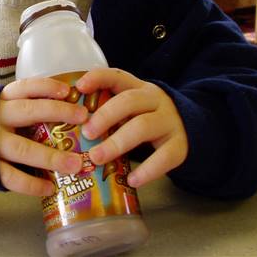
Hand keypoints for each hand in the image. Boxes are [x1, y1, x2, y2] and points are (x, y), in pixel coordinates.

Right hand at [0, 78, 87, 195]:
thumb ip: (23, 111)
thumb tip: (66, 113)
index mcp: (1, 100)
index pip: (25, 87)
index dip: (47, 87)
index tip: (69, 90)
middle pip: (29, 112)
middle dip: (58, 113)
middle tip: (83, 118)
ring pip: (23, 149)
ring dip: (51, 157)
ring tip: (75, 164)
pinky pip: (12, 177)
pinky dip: (32, 184)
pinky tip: (50, 187)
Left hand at [76, 68, 187, 188]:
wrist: (191, 127)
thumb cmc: (145, 118)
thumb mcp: (129, 108)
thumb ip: (107, 111)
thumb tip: (65, 127)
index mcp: (137, 87)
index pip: (116, 76)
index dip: (98, 78)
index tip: (79, 87)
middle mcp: (154, 100)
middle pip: (129, 101)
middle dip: (104, 116)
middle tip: (86, 133)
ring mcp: (169, 121)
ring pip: (143, 127)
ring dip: (117, 142)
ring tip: (96, 157)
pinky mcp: (180, 145)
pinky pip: (165, 157)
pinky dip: (147, 170)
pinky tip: (132, 180)